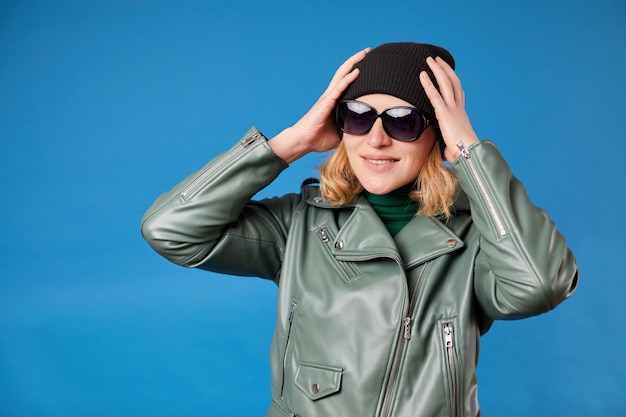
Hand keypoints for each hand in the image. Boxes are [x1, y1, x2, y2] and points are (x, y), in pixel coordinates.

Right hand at [269, 48, 369, 162]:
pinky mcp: (326, 103)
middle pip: (345, 72)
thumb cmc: (319, 138)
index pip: (347, 82)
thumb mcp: (342, 132)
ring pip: (342, 75)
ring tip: (365, 53)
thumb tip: (367, 131)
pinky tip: (357, 71)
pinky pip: (339, 88)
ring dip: (354, 63)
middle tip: (369, 51)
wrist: (304, 141)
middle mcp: (331, 95)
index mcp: (335, 101)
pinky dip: (348, 79)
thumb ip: (352, 127)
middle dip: (357, 60)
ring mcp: (328, 97)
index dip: (357, 71)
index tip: (370, 64)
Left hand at [420, 56, 478, 161]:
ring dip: (437, 69)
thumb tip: (447, 155)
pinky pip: (434, 94)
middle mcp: (458, 108)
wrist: (469, 154)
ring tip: (429, 59)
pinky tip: (422, 74)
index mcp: (461, 114)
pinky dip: (428, 83)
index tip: (448, 73)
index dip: (452, 81)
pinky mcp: (444, 113)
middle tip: (436, 59)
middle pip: (452, 82)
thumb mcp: (454, 145)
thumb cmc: (463, 154)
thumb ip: (449, 144)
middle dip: (444, 69)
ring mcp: (452, 109)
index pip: (458, 93)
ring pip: (445, 83)